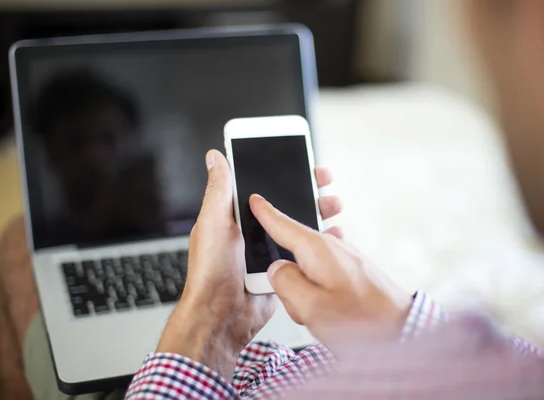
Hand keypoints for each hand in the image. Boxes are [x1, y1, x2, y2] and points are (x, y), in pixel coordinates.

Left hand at [157, 150, 342, 378]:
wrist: (222, 316)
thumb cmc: (211, 271)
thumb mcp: (213, 223)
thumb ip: (219, 190)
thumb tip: (215, 157)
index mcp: (234, 216)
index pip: (261, 186)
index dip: (281, 172)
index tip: (301, 161)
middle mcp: (252, 231)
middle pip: (284, 204)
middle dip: (306, 191)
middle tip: (324, 183)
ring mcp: (268, 250)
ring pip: (296, 227)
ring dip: (316, 214)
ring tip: (333, 205)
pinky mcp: (281, 269)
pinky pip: (302, 253)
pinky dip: (318, 244)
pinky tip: (331, 237)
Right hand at [249, 194, 411, 349]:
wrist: (403, 330)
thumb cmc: (364, 320)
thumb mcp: (311, 307)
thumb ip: (284, 284)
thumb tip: (276, 270)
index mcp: (317, 249)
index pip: (283, 223)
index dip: (265, 212)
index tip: (255, 200)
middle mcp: (332, 247)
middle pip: (292, 250)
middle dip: (290, 282)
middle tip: (301, 307)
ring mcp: (343, 257)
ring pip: (307, 268)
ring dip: (306, 295)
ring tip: (320, 319)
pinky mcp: (351, 269)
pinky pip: (321, 276)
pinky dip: (318, 295)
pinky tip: (328, 314)